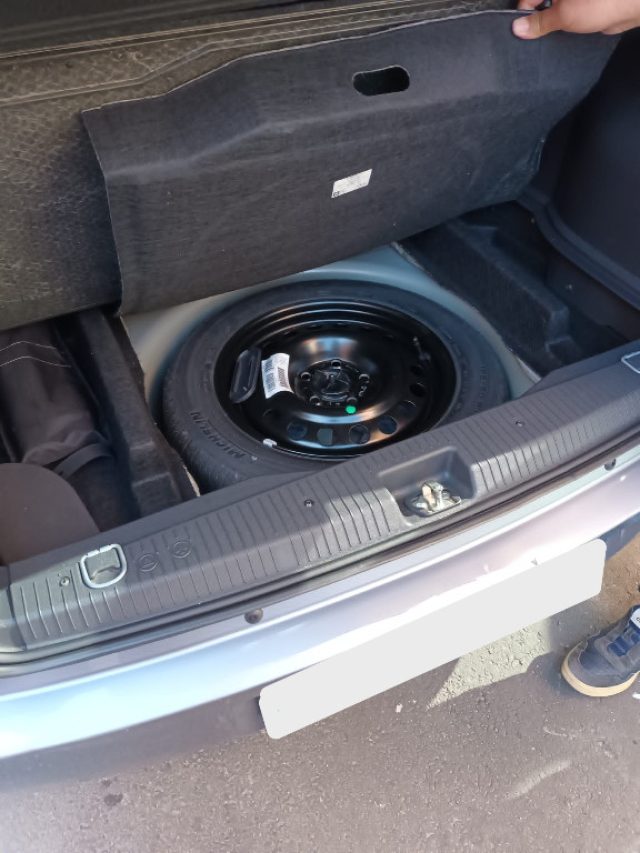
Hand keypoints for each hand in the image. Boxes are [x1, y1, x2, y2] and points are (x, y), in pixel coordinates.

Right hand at [512, 0, 639, 39]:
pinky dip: (560, 24)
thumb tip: (517, 28)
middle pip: (540, 3)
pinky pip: (564, 14)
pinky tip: (560, 35)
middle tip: (533, 38)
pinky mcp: (581, 6)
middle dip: (536, 19)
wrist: (629, 5)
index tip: (521, 30)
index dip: (523, 13)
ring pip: (552, 10)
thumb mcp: (562, 15)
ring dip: (549, 24)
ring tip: (548, 37)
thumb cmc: (598, 3)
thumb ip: (539, 22)